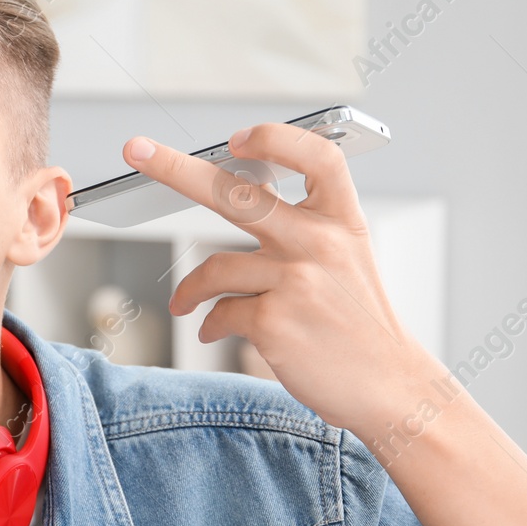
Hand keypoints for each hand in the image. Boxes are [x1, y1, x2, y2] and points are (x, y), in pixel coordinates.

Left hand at [124, 123, 440, 437]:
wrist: (389, 386)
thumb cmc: (360, 324)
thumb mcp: (350, 260)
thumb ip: (305, 230)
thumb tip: (236, 201)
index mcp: (343, 221)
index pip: (316, 157)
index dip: (275, 139)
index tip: (237, 139)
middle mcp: (320, 244)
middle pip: (237, 194)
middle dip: (177, 168)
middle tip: (137, 150)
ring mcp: (296, 281)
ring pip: (214, 267)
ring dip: (189, 290)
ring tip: (184, 304)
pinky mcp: (274, 321)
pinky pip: (220, 311)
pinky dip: (209, 323)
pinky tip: (213, 331)